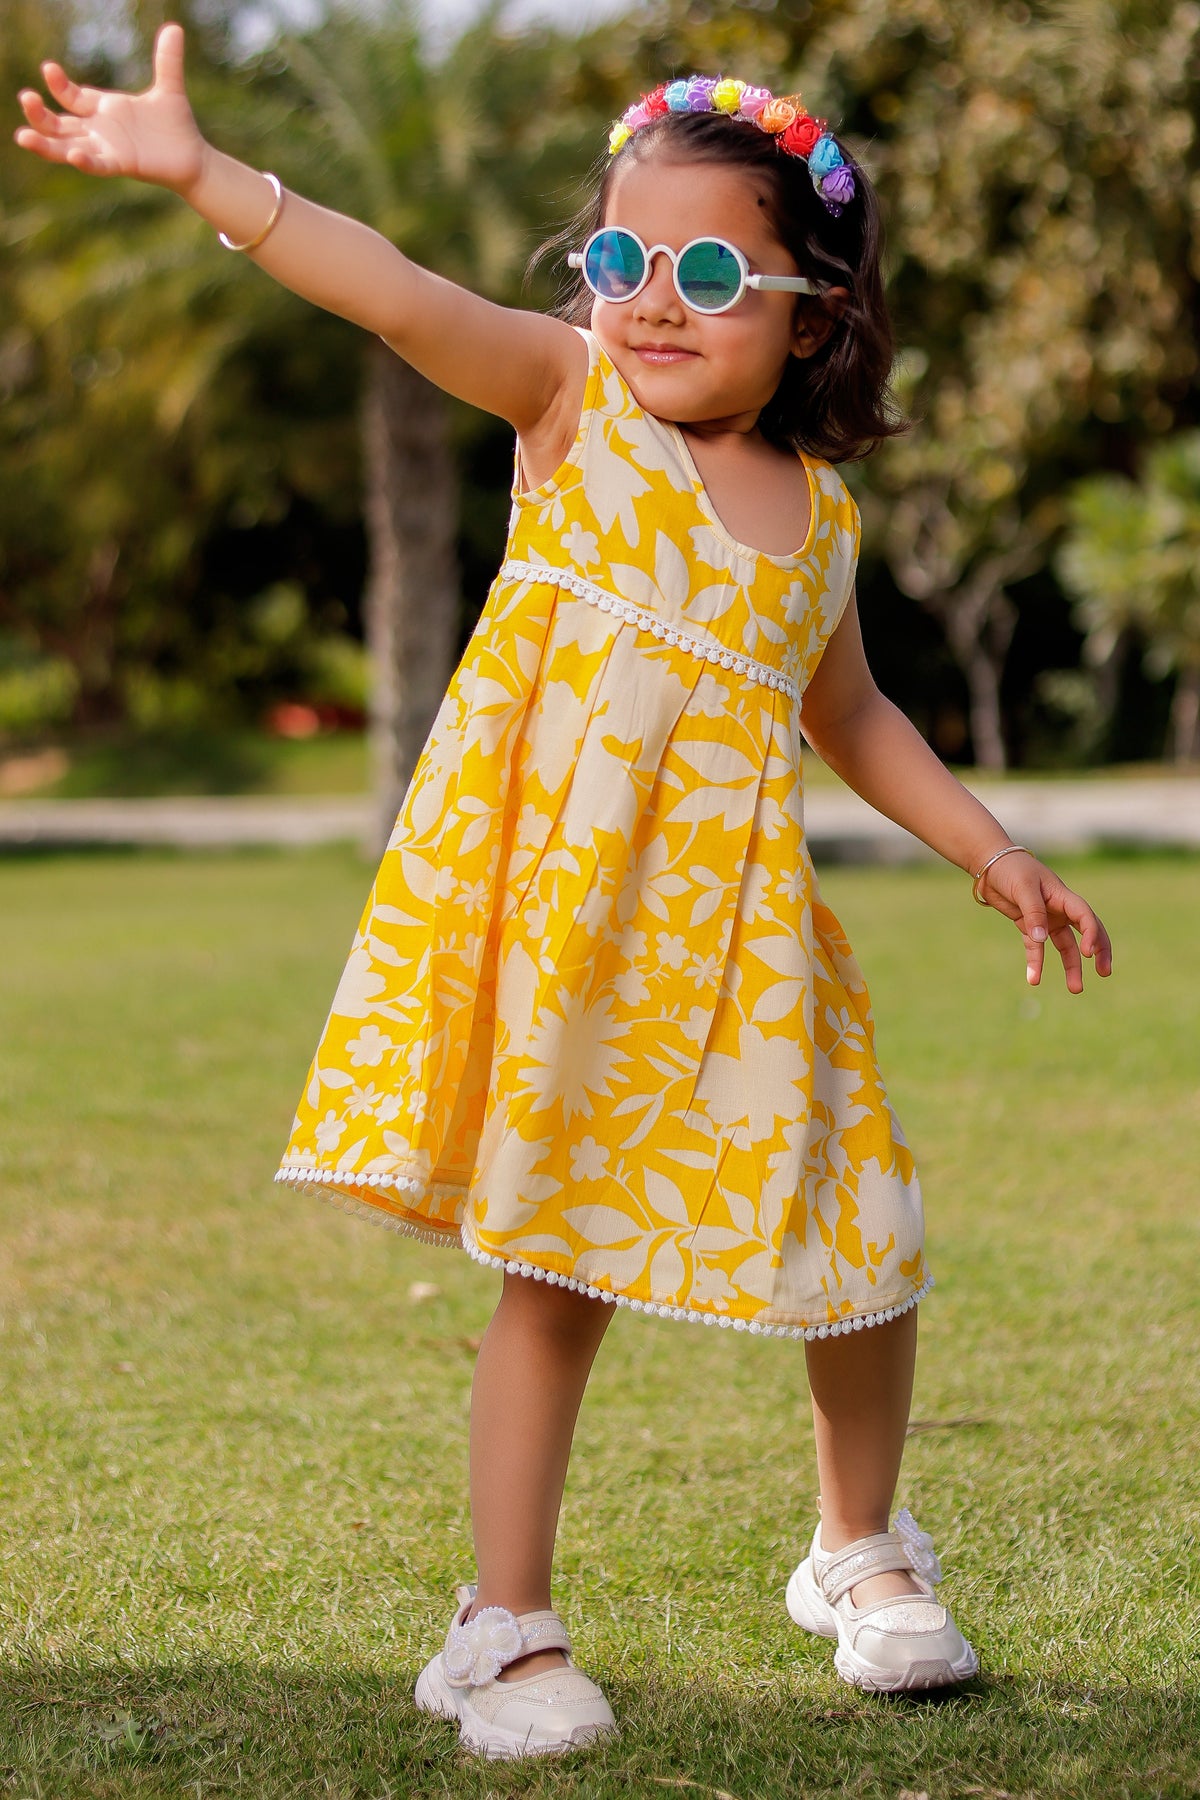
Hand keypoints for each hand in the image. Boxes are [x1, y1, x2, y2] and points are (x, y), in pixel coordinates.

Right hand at [14, 22, 205, 196]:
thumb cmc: (176, 126)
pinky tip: (75, 156)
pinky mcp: (121, 165)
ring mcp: (107, 150)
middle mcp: (99, 131)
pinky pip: (98, 165)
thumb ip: (167, 61)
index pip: (71, 97)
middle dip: (39, 114)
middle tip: (26, 98)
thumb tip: (175, 28)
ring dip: (45, 144)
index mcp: (103, 109)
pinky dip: (86, 161)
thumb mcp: (169, 89)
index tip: (49, 69)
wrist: (195, 158)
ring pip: (67, 148)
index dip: (59, 85)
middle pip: (58, 124)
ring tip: (23, 137)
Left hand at [977, 849, 1112, 992]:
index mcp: (1063, 896)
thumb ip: (1033, 913)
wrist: (990, 864)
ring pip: (1065, 945)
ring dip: (1071, 966)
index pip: (1085, 916)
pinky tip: (1034, 980)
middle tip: (1104, 972)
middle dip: (1098, 952)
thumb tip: (1041, 939)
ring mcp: (1046, 919)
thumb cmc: (1010, 869)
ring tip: (1076, 988)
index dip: (1092, 934)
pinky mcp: (1029, 926)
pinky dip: (1036, 963)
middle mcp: (1059, 909)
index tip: (1089, 953)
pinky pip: (1036, 948)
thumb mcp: (1023, 888)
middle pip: (1086, 932)